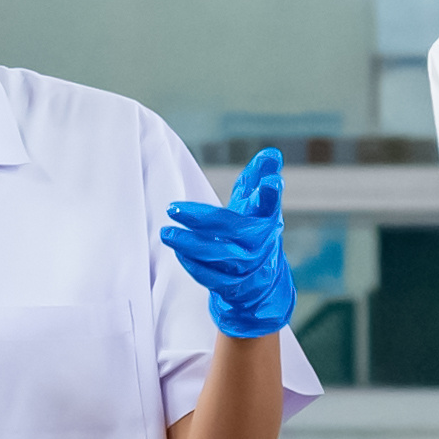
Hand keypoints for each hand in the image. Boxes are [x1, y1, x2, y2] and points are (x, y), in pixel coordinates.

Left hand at [158, 147, 301, 336]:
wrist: (261, 279)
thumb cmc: (253, 229)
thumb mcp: (257, 203)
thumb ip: (260, 176)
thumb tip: (272, 153)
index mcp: (266, 218)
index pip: (270, 204)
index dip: (270, 194)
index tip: (270, 182)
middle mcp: (259, 243)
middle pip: (234, 230)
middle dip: (202, 219)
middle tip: (173, 209)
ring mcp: (247, 266)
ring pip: (219, 256)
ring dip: (190, 245)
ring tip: (167, 233)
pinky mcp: (233, 286)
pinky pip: (211, 277)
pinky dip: (192, 264)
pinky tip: (177, 251)